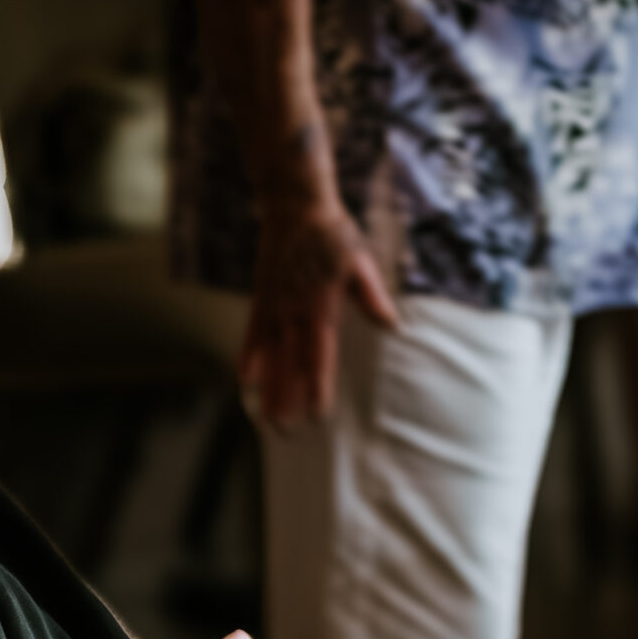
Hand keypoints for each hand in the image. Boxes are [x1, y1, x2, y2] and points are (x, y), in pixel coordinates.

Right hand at [241, 196, 398, 427]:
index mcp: (320, 306)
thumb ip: (371, 296)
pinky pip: (252, 336)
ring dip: (269, 390)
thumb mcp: (359, 261)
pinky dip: (249, 359)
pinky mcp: (262, 299)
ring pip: (270, 358)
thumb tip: (392, 325)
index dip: (316, 387)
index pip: (318, 357)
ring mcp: (274, 307)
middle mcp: (293, 312)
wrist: (295, 205)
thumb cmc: (332, 233)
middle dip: (287, 401)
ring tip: (266, 420)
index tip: (317, 415)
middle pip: (289, 366)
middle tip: (286, 433)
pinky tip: (246, 382)